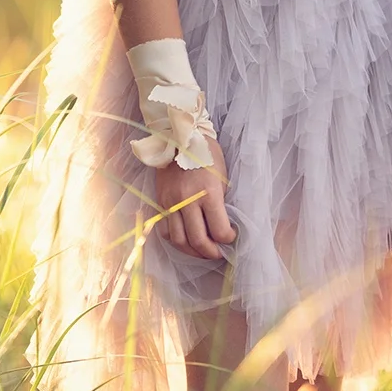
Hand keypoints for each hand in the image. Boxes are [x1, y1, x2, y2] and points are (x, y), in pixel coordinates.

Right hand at [154, 138, 235, 260]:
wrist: (181, 137)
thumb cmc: (208, 155)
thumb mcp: (223, 177)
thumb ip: (221, 204)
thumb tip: (223, 228)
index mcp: (208, 192)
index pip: (219, 231)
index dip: (228, 239)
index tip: (232, 238)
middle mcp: (188, 199)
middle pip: (198, 241)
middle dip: (211, 253)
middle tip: (218, 253)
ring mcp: (171, 201)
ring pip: (178, 240)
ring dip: (192, 251)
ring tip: (202, 251)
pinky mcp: (160, 201)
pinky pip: (166, 230)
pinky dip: (176, 240)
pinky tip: (185, 240)